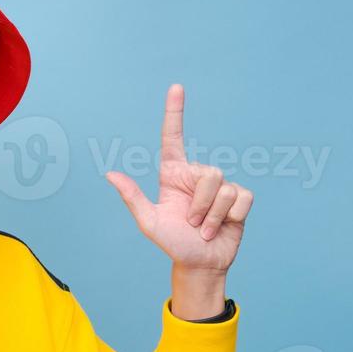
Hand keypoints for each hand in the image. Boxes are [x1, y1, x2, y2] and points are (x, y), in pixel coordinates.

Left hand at [104, 84, 252, 273]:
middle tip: (191, 223)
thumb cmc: (173, 243)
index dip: (175, 112)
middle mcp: (197, 176)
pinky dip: (230, 217)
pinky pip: (241, 198)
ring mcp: (220, 187)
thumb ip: (133, 197)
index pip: (174, 138)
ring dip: (213, 215)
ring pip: (225, 188)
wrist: (200, 264)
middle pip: (209, 173)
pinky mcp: (240, 199)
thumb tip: (111, 175)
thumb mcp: (149, 222)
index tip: (176, 88)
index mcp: (173, 175)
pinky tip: (223, 227)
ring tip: (204, 228)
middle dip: (200, 205)